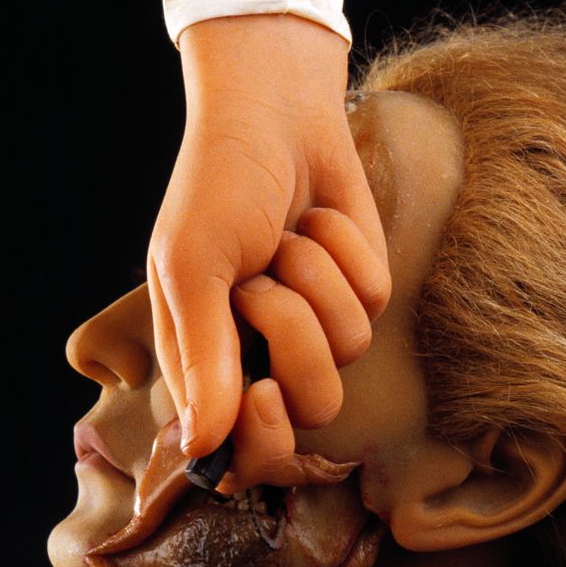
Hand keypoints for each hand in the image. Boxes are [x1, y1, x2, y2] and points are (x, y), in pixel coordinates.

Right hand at [148, 14, 390, 477]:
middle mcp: (263, 358)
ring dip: (314, 281)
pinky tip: (316, 223)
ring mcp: (317, 328)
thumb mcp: (192, 268)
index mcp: (208, 365)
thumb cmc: (216, 186)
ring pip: (347, 352)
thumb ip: (203, 361)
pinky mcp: (361, 293)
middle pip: (311, 410)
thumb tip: (203, 446)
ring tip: (284, 240)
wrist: (274, 113)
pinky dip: (345, 253)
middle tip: (259, 287)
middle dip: (295, 340)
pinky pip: (373, 302)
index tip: (263, 394)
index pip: (243, 453)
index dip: (263, 442)